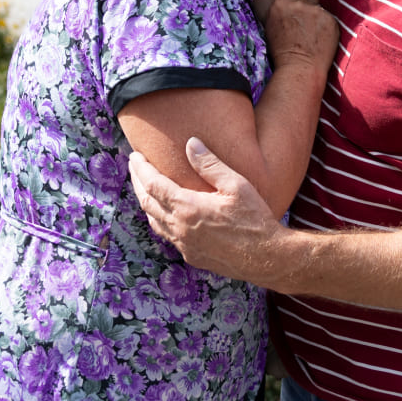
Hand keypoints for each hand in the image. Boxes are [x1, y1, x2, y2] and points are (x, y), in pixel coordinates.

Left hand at [131, 137, 291, 283]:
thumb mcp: (236, 185)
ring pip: (154, 221)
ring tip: (144, 187)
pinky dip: (160, 220)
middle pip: (147, 202)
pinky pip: (167, 235)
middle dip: (137, 182)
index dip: (141, 169)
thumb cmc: (255, 219)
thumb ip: (210, 164)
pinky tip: (165, 213)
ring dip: (146, 202)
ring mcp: (184, 245)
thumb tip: (190, 143)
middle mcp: (180, 228)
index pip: (153, 185)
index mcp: (188, 208)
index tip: (135, 155)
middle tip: (134, 166)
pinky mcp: (192, 256)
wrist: (268, 258)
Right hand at [264, 0, 336, 71]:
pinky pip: (329, 20)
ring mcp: (315, 11)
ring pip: (318, 10)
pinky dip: (326, 29)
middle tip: (304, 31)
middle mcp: (298, 4)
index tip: (295, 20)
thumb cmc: (283, 53)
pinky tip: (320, 42)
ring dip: (317, 21)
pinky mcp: (329, 19)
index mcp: (280, 4)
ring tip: (311, 39)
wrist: (299, 69)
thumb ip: (281, 11)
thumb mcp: (272, 27)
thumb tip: (290, 1)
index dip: (295, 7)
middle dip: (306, 12)